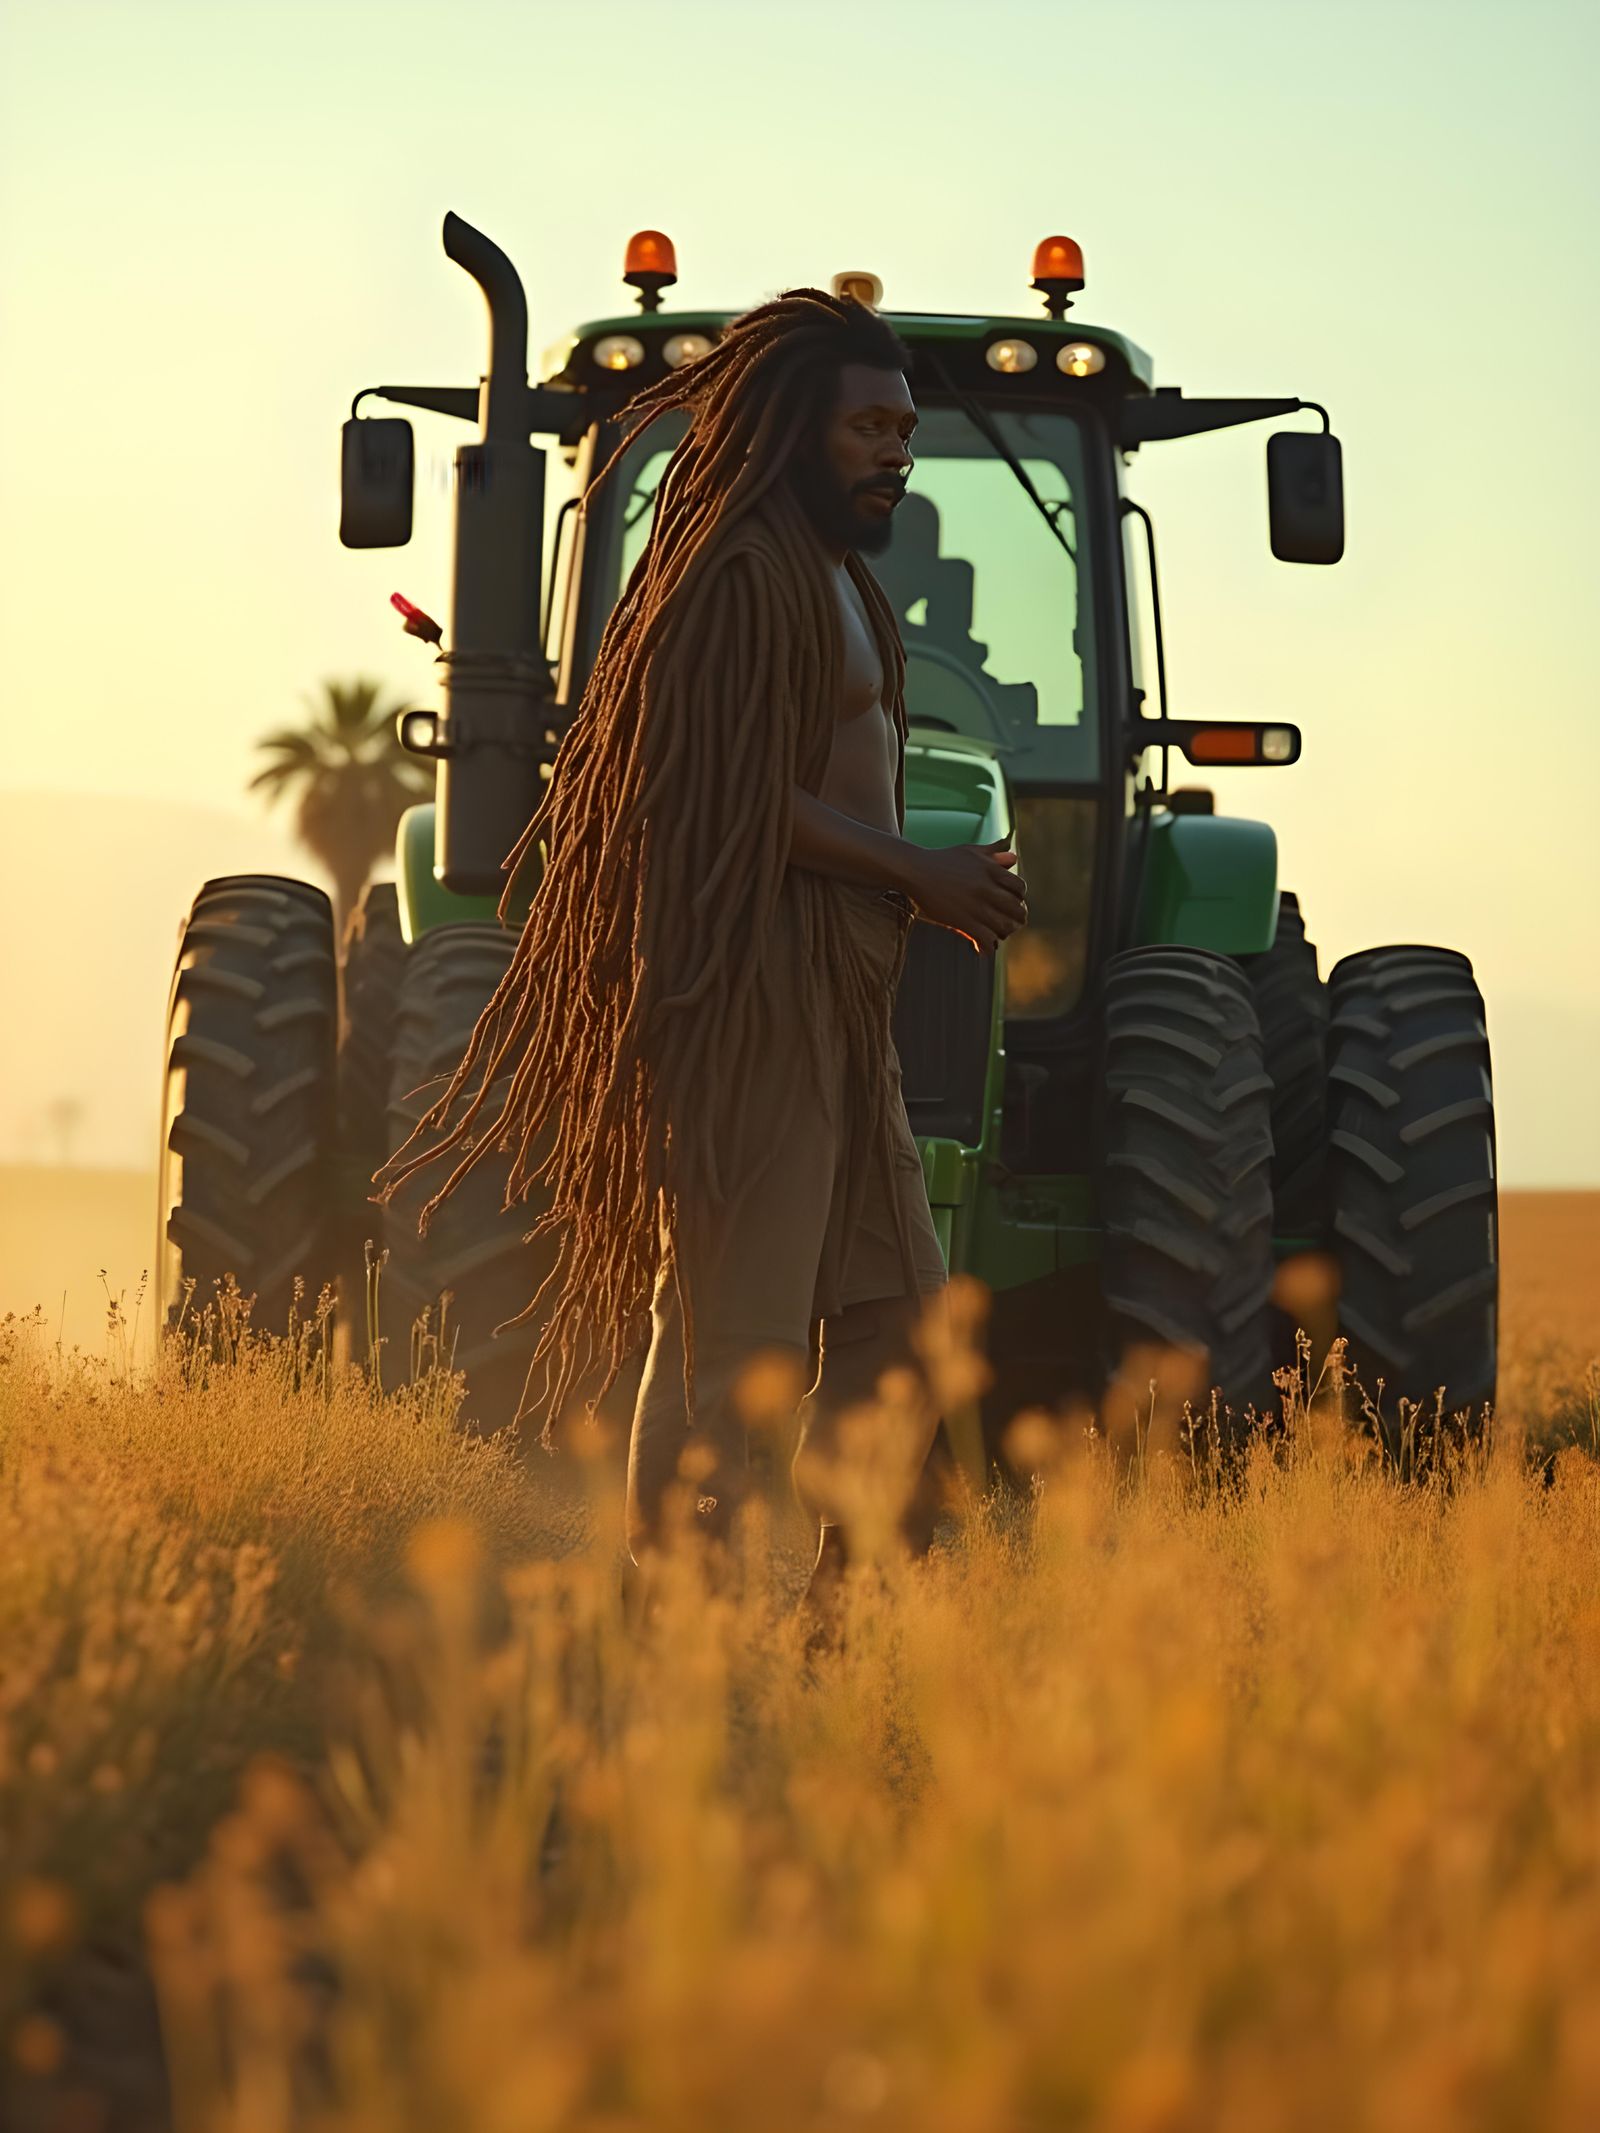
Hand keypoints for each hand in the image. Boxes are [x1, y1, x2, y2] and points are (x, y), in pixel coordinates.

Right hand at [903, 838, 1027, 953]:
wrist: (915, 871)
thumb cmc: (942, 860)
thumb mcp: (970, 852)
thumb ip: (993, 854)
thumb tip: (1013, 857)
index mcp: (991, 870)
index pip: (1020, 888)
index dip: (1019, 897)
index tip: (1012, 902)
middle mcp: (987, 888)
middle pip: (1016, 909)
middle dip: (1017, 918)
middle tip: (1010, 923)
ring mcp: (975, 906)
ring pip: (1004, 927)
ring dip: (1004, 933)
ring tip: (997, 935)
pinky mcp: (963, 921)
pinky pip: (986, 939)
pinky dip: (988, 946)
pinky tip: (983, 947)